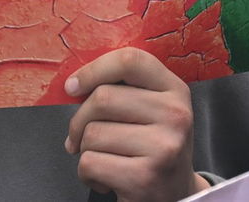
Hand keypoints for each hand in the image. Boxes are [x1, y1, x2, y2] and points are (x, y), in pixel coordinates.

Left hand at [64, 48, 209, 200]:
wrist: (176, 196)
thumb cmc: (153, 147)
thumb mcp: (153, 110)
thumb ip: (124, 89)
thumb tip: (74, 85)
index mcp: (175, 91)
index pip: (129, 61)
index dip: (93, 70)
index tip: (73, 86)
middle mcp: (175, 116)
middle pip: (102, 98)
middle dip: (79, 120)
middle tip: (80, 135)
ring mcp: (163, 148)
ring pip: (93, 133)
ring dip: (84, 150)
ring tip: (103, 158)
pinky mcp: (145, 179)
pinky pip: (90, 163)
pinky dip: (86, 173)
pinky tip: (105, 178)